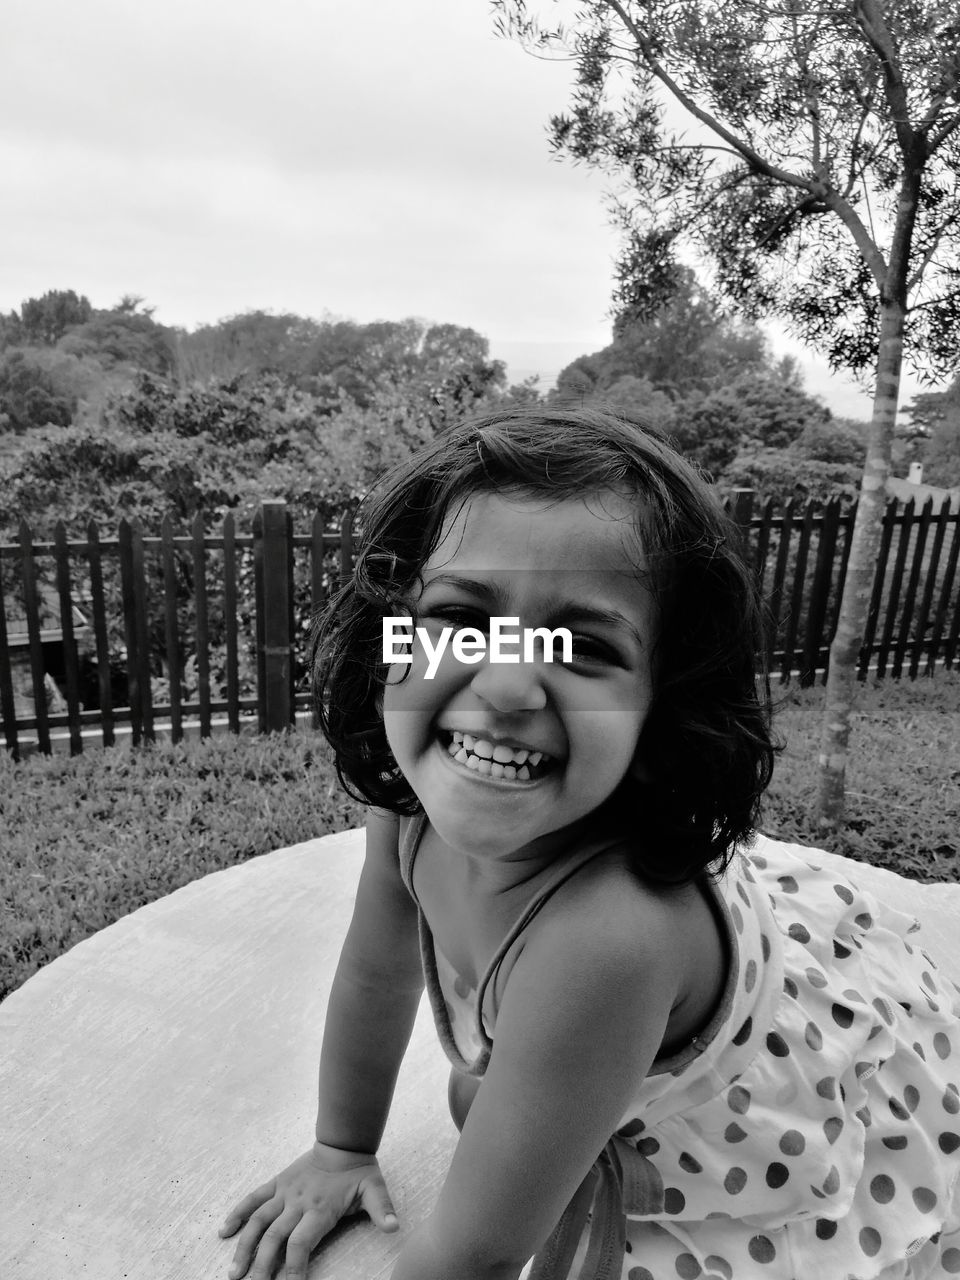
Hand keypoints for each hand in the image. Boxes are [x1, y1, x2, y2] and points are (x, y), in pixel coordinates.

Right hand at [219, 1141, 398, 1278]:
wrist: (342, 1141)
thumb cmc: (359, 1172)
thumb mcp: (374, 1190)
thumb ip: (382, 1209)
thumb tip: (394, 1227)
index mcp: (320, 1209)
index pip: (301, 1244)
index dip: (293, 1268)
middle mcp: (298, 1202)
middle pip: (274, 1238)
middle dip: (262, 1266)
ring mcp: (284, 1193)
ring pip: (258, 1221)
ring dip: (244, 1247)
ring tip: (233, 1273)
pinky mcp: (277, 1183)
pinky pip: (253, 1198)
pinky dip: (238, 1213)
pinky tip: (224, 1231)